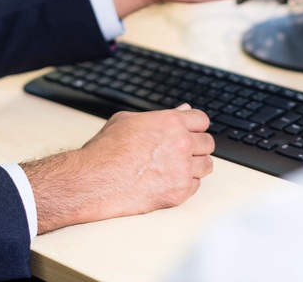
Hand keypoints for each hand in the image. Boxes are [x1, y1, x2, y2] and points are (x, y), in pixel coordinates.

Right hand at [22, 104, 213, 232]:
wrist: (94, 180)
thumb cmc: (105, 150)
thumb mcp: (128, 119)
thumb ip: (160, 115)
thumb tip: (182, 110)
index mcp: (171, 122)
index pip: (202, 120)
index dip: (194, 126)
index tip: (189, 132)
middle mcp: (181, 144)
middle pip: (208, 143)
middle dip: (197, 146)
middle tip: (182, 151)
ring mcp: (183, 170)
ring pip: (207, 166)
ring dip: (195, 166)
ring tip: (177, 167)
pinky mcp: (179, 192)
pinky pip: (196, 186)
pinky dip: (186, 184)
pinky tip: (170, 181)